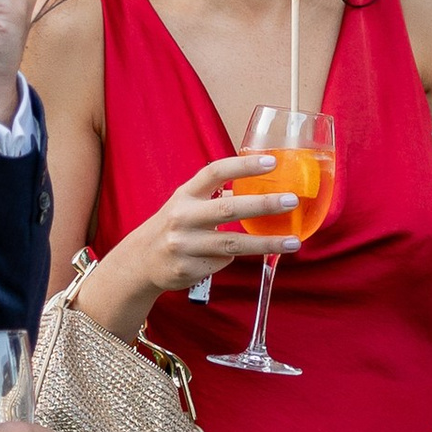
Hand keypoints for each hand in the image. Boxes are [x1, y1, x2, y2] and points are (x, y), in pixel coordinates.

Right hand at [77, 154, 293, 338]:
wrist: (138, 262)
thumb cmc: (172, 227)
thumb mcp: (186, 204)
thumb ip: (214, 195)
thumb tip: (256, 185)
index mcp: (185, 195)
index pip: (215, 172)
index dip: (243, 166)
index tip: (271, 162)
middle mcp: (182, 217)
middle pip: (228, 209)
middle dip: (263, 204)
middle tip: (291, 200)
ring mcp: (183, 245)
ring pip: (233, 244)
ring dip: (266, 243)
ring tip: (294, 242)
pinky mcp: (187, 269)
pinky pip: (221, 264)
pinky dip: (230, 260)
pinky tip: (232, 258)